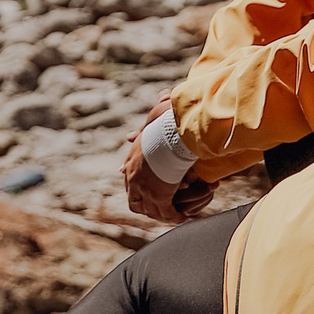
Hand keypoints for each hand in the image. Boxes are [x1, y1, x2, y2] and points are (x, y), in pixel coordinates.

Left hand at [122, 95, 211, 222]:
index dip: (132, 178)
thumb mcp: (162, 111)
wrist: (173, 131)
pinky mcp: (159, 197)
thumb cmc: (169, 120)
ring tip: (172, 215)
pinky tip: (184, 219)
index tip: (132, 181)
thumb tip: (162, 95)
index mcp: (134, 157)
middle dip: (144, 202)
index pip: (128, 171)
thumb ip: (162, 103)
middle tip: (154, 207)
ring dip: (161, 213)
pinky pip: (167, 213)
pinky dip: (175, 217)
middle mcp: (134, 175)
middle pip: (134, 197)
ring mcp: (144, 188)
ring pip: (150, 209)